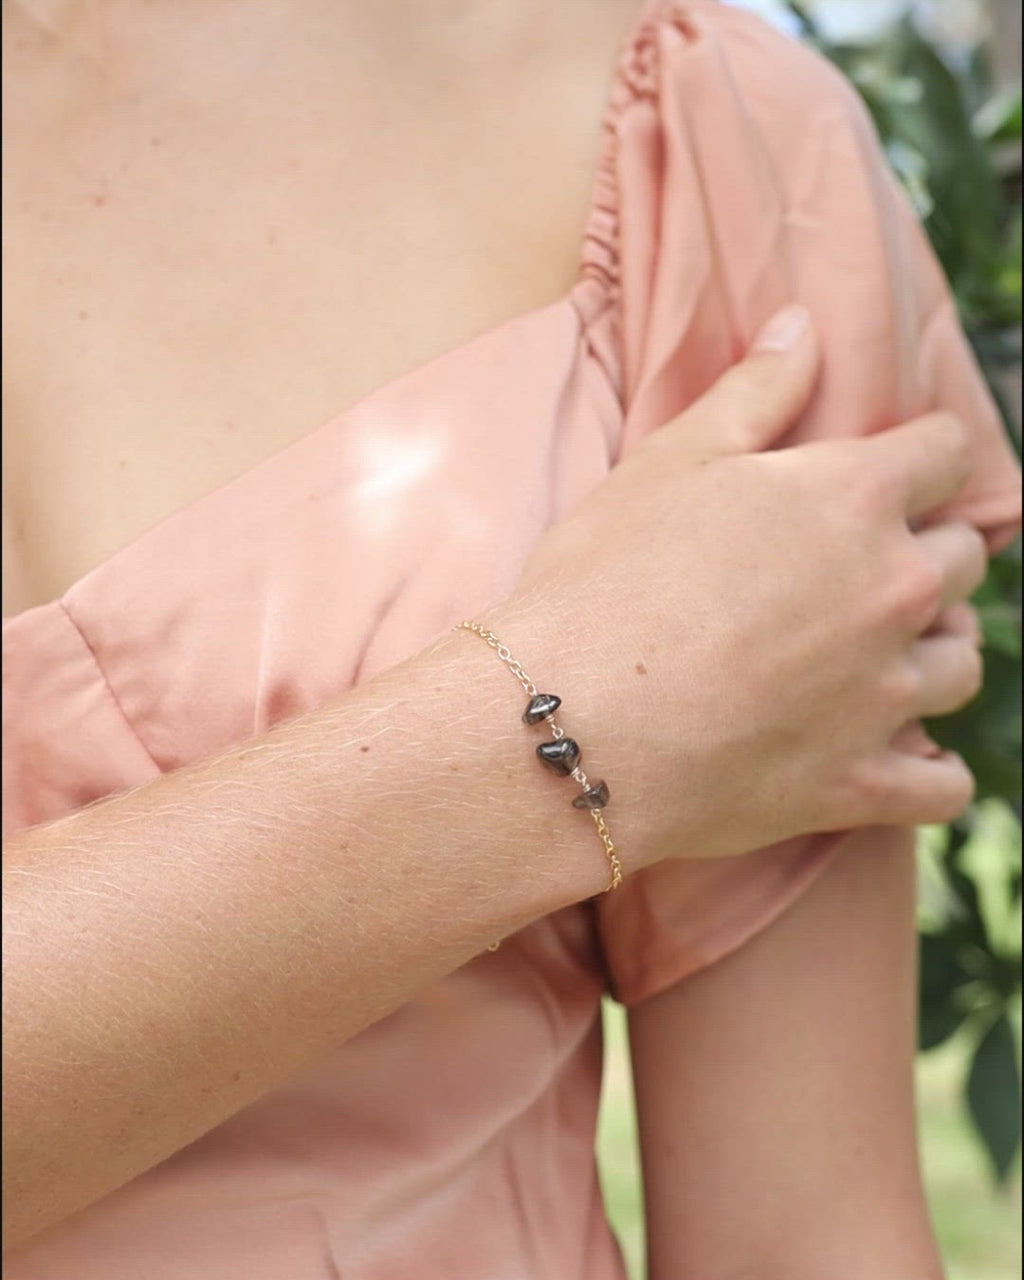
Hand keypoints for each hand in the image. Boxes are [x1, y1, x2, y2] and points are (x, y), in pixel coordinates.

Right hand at [487, 305, 985, 867]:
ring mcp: (885, 695)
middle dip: (927, 555)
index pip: (946, 453)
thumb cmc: (605, 579)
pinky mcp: (861, 785)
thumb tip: (805, 322)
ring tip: (880, 661)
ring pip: (962, 666)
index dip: (924, 458)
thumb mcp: (670, 461)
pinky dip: (932, 774)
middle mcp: (893, 590)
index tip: (898, 475)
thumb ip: (754, 389)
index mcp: (855, 497)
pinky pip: (945, 787)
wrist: (567, 719)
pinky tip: (906, 762)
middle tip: (866, 573)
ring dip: (931, 655)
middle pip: (964, 560)